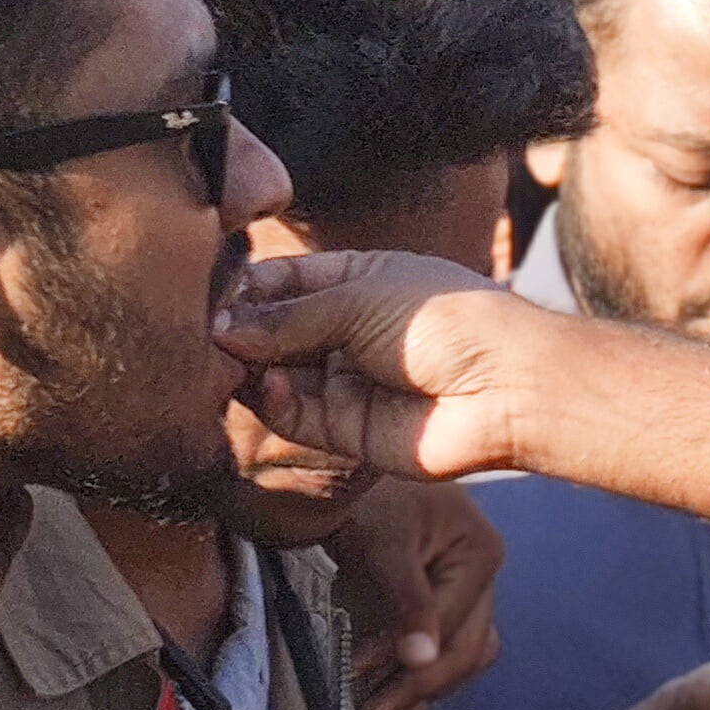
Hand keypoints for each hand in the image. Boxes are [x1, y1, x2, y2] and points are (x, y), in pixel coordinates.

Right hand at [218, 251, 542, 480]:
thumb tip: (221, 327)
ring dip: (248, 368)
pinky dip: (271, 402)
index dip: (247, 288)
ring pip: (276, 376)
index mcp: (358, 280)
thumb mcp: (360, 297)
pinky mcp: (347, 430)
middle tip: (204, 332)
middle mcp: (348, 330)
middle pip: (273, 330)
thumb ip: (288, 315)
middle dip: (239, 331)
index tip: (208, 292)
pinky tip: (262, 386)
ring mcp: (347, 380)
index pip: (284, 280)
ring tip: (225, 359)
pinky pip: (294, 416)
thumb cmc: (448, 322)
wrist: (505, 387)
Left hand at [331, 479, 504, 709]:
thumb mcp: (385, 547)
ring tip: (378, 709)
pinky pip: (452, 641)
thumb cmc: (370, 496)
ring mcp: (474, 583)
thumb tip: (422, 660)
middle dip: (417, 686)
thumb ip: (409, 603)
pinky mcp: (453, 591)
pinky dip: (424, 665)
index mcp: (482, 553)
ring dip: (424, 684)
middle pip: (466, 648)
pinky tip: (391, 684)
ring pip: (465, 651)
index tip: (358, 685)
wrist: (351, 469)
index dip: (407, 663)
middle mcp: (487, 570)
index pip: (451, 628)